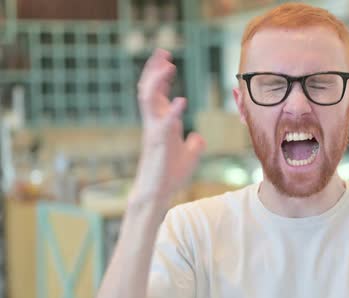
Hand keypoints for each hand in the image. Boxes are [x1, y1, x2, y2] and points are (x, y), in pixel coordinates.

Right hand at [131, 49, 205, 205]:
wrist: (158, 193)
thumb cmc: (170, 175)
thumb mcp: (187, 156)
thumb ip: (192, 144)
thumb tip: (198, 137)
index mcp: (160, 123)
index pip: (158, 94)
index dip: (161, 75)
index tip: (167, 58)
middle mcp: (154, 123)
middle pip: (149, 89)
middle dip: (154, 69)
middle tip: (163, 52)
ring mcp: (154, 131)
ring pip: (150, 100)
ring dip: (158, 81)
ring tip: (168, 66)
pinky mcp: (159, 144)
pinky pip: (164, 124)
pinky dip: (173, 111)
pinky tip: (182, 101)